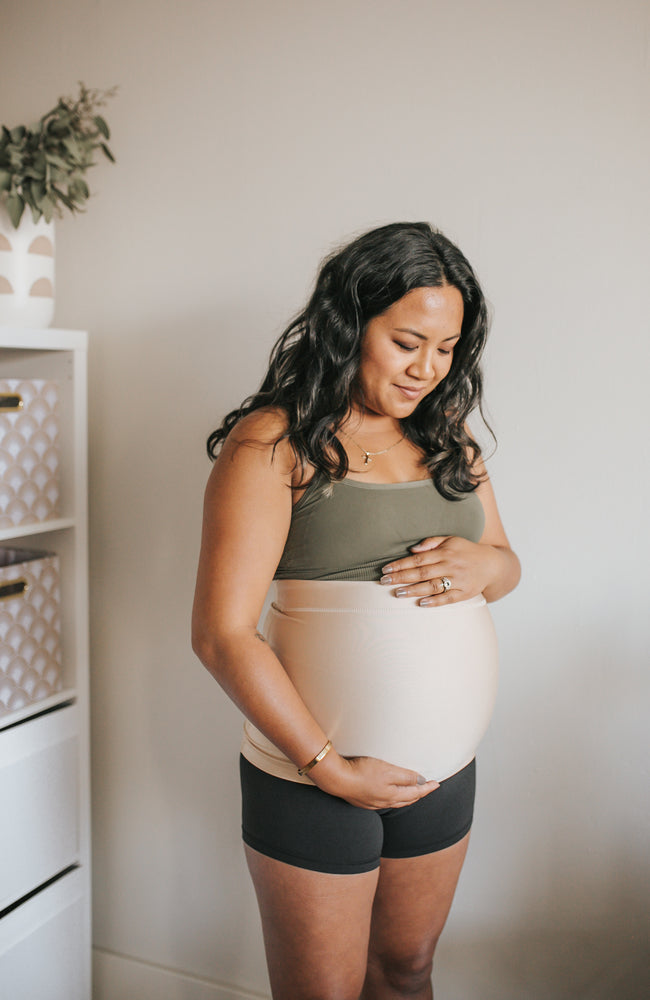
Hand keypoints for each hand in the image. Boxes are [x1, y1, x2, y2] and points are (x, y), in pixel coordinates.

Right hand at [311, 752, 439, 809]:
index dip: (427, 788)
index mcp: (393, 795)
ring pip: (397, 801)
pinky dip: (394, 798)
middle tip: (428, 788)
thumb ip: (406, 777)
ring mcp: (373, 802)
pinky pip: (385, 801)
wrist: (337, 779)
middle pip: (408, 799)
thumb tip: (421, 782)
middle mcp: (385, 802)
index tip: (436, 784)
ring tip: (414, 792)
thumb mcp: (388, 770)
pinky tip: (390, 794)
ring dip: (408, 797)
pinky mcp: (363, 800)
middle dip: (420, 794)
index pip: (416, 792)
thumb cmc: (362, 772)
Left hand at [380, 535, 495, 605]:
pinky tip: (421, 603)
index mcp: (446, 552)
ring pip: (433, 586)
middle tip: (384, 582)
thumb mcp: (451, 540)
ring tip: (397, 593)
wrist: (493, 565)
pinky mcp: (465, 593)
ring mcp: (459, 580)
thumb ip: (431, 543)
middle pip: (422, 572)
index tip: (386, 569)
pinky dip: (434, 602)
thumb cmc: (466, 551)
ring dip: (414, 590)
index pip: (419, 559)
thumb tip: (412, 549)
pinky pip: (448, 598)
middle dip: (402, 577)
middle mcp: (451, 565)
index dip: (401, 564)